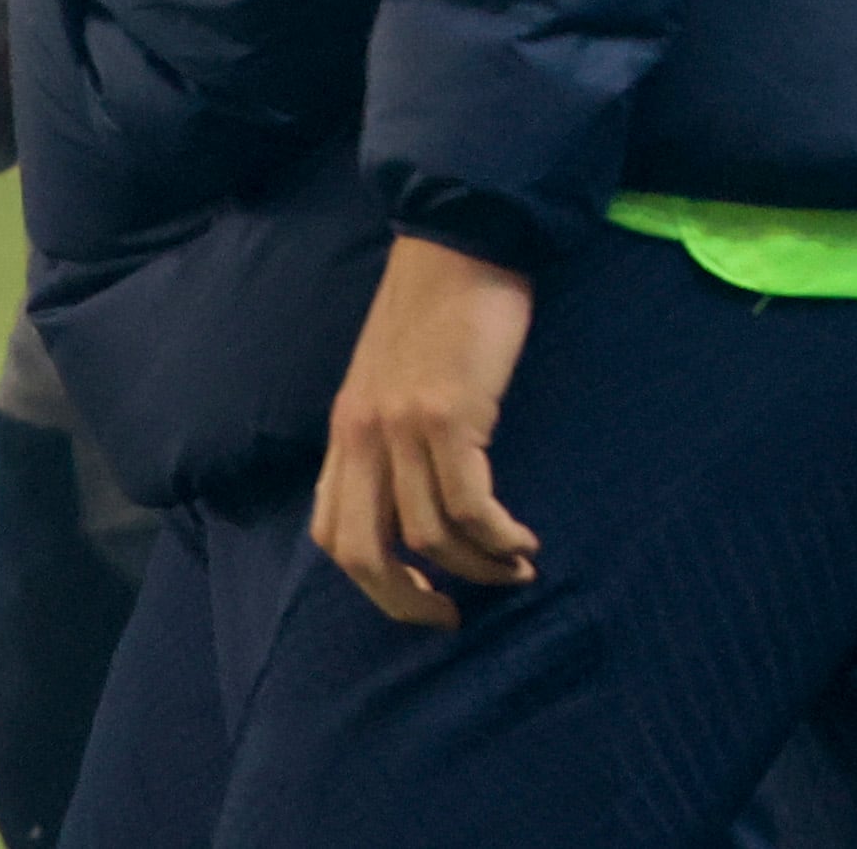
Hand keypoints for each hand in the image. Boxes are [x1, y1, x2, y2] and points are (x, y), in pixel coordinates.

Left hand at [313, 234, 540, 626]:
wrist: (464, 239)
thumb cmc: (443, 299)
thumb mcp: (397, 370)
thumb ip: (394, 424)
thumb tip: (421, 479)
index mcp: (346, 429)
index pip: (333, 530)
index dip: (372, 580)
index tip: (420, 596)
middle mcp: (363, 437)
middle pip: (365, 553)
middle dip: (408, 600)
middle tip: (455, 616)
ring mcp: (402, 428)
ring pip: (426, 534)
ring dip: (474, 567)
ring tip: (516, 570)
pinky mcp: (448, 416)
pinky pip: (467, 503)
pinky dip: (495, 536)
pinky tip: (523, 541)